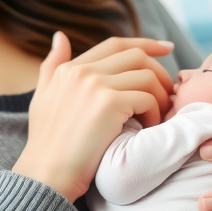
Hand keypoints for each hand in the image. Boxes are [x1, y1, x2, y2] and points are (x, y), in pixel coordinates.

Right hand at [12, 32, 174, 201]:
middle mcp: (83, 71)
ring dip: (160, 95)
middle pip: (136, 56)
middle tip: (169, 93)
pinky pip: (147, 98)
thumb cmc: (46, 144)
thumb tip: (60, 35)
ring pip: (146, 76)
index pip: (116, 44)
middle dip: (159, 71)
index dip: (145, 43)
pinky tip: (149, 129)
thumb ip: (52, 66)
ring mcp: (96, 85)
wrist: (45, 175)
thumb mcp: (42, 98)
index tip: (167, 49)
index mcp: (70, 68)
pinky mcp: (109, 104)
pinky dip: (155, 113)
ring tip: (158, 116)